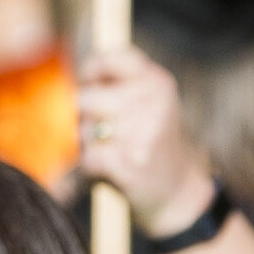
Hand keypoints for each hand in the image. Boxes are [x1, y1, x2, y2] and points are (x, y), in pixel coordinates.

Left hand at [72, 46, 215, 237]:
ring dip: (90, 145)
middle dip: (87, 118)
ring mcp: (142, 132)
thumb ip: (117, 84)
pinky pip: (87, 158)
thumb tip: (74, 77)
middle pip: (86, 99)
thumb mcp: (148, 105)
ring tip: (117, 152)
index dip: (93, 72)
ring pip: (84, 130)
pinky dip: (92, 167)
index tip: (92, 84)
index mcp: (158, 83)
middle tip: (110, 133)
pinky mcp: (129, 162)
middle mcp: (153, 102)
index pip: (111, 58)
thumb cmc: (150, 145)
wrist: (178, 195)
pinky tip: (114, 170)